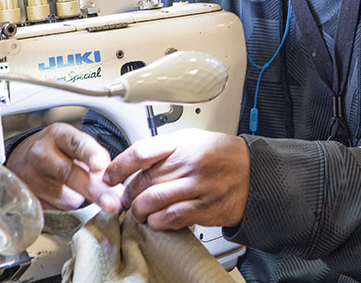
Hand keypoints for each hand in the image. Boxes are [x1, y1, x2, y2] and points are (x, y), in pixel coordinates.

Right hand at [6, 122, 121, 212]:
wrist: (25, 159)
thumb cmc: (61, 151)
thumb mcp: (78, 143)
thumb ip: (97, 157)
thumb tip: (113, 186)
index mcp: (58, 134)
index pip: (75, 143)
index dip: (89, 154)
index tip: (100, 166)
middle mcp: (40, 154)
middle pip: (68, 174)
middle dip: (94, 190)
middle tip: (113, 204)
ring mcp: (30, 178)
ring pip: (65, 197)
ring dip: (81, 199)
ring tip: (80, 189)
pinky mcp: (26, 199)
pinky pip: (55, 210)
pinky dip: (67, 207)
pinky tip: (65, 196)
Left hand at [103, 128, 249, 230]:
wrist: (252, 173)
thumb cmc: (221, 155)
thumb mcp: (192, 138)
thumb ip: (164, 148)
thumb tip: (133, 161)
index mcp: (182, 142)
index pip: (141, 152)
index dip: (119, 166)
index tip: (108, 175)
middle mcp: (188, 162)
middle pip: (143, 180)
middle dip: (128, 194)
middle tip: (126, 198)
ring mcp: (196, 186)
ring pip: (152, 201)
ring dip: (139, 211)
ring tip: (139, 211)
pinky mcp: (202, 208)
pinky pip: (170, 218)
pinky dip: (157, 222)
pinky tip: (156, 219)